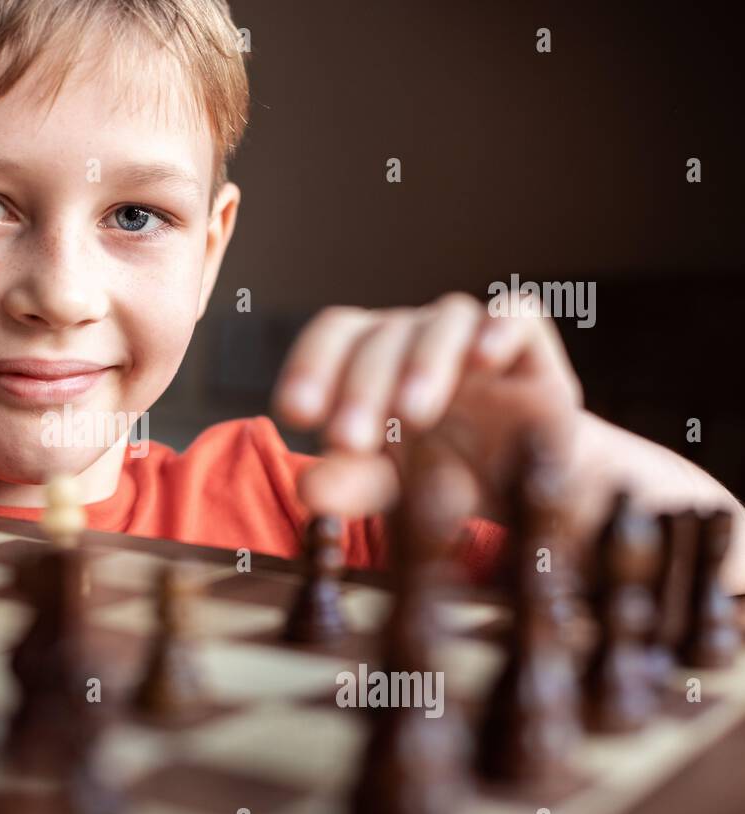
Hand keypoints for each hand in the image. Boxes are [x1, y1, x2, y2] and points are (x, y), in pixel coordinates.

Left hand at [271, 291, 583, 520]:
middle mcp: (416, 334)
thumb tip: (305, 489)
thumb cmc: (438, 474)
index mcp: (370, 355)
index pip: (334, 336)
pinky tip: (484, 360)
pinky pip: (517, 314)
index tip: (295, 415)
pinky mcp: (528, 343)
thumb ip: (350, 482)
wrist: (523, 486)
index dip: (310, 367)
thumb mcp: (389, 485)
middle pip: (383, 337)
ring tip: (412, 416)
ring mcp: (472, 333)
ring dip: (425, 363)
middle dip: (361, 389)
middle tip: (348, 442)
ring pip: (446, 320)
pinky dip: (500, 328)